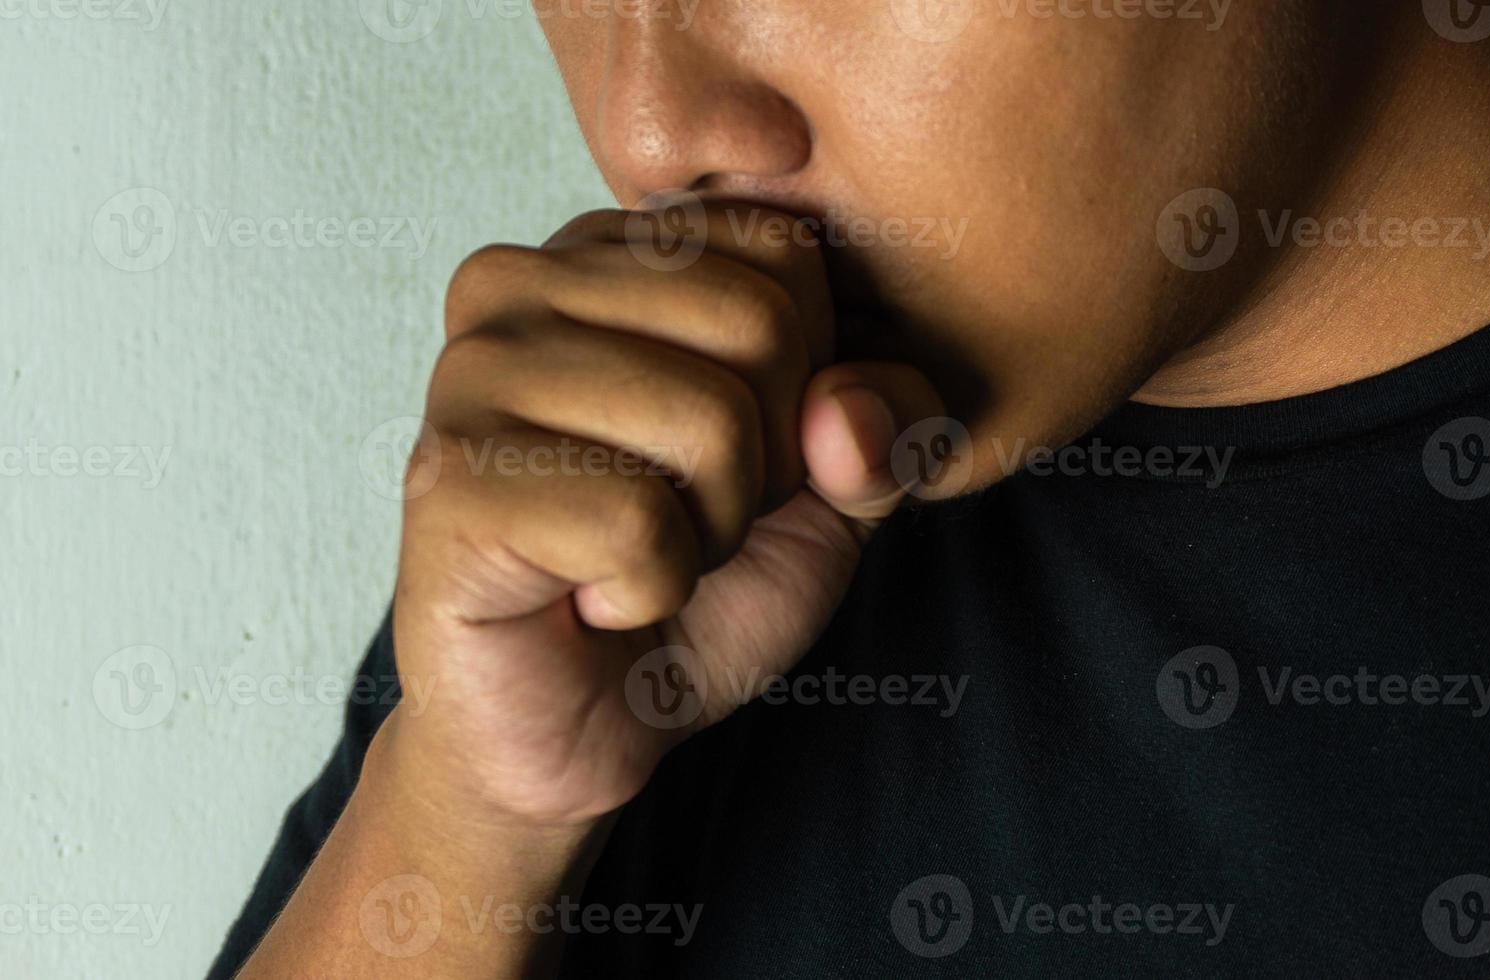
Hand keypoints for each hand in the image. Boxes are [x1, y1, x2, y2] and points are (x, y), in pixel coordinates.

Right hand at [388, 204, 943, 831]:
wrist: (582, 728)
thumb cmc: (695, 590)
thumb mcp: (832, 494)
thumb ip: (884, 426)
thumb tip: (846, 408)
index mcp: (604, 252)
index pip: (784, 251)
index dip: (805, 384)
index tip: (732, 456)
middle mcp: (519, 283)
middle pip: (757, 324)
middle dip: (765, 463)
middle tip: (684, 519)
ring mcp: (469, 373)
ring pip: (708, 421)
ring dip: (710, 534)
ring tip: (634, 556)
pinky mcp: (449, 481)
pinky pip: (637, 521)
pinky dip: (651, 589)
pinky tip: (590, 596)